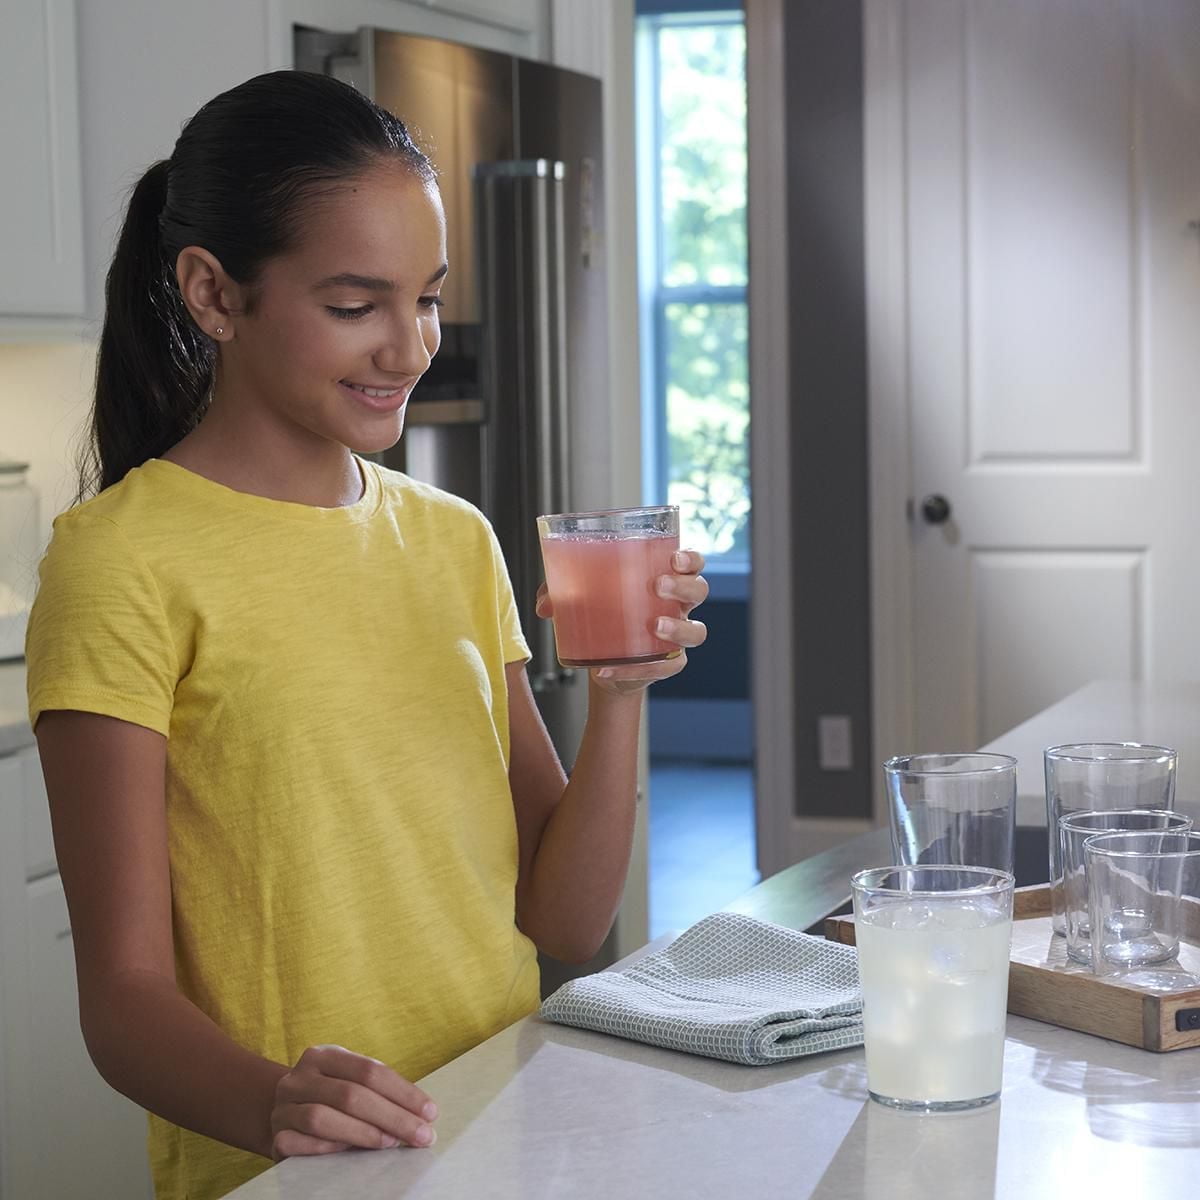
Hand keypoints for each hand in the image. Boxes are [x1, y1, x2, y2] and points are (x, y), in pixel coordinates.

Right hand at [270, 1044, 437, 1159]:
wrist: (278, 1113)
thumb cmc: (329, 1098)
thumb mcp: (349, 1082)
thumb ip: (377, 1090)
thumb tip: (421, 1114)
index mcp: (324, 1055)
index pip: (370, 1071)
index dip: (403, 1093)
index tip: (430, 1113)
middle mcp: (300, 1077)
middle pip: (351, 1095)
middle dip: (392, 1117)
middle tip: (420, 1135)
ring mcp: (283, 1106)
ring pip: (323, 1119)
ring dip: (364, 1134)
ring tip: (391, 1143)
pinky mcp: (275, 1136)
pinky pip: (301, 1144)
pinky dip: (329, 1148)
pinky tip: (350, 1154)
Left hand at [535, 549, 708, 695]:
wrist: (604, 664)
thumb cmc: (600, 618)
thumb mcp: (579, 599)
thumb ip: (560, 593)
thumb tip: (545, 605)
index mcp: (664, 579)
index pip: (692, 563)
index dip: (690, 559)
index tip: (674, 558)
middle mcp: (677, 606)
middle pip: (699, 591)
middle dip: (683, 586)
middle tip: (658, 586)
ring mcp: (677, 636)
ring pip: (696, 631)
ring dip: (678, 627)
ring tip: (655, 626)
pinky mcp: (668, 664)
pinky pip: (668, 667)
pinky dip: (642, 669)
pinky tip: (612, 669)